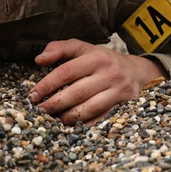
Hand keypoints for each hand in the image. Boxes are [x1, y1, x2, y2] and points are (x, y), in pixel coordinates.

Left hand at [28, 40, 164, 125]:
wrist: (137, 71)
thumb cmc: (102, 59)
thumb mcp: (83, 48)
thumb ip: (60, 48)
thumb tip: (39, 59)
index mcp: (96, 57)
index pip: (66, 72)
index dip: (47, 84)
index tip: (33, 94)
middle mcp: (109, 73)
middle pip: (77, 92)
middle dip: (55, 103)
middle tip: (41, 110)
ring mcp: (118, 91)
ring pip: (89, 108)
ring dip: (68, 116)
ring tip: (54, 118)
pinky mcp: (123, 105)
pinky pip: (101, 118)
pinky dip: (84, 123)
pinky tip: (71, 123)